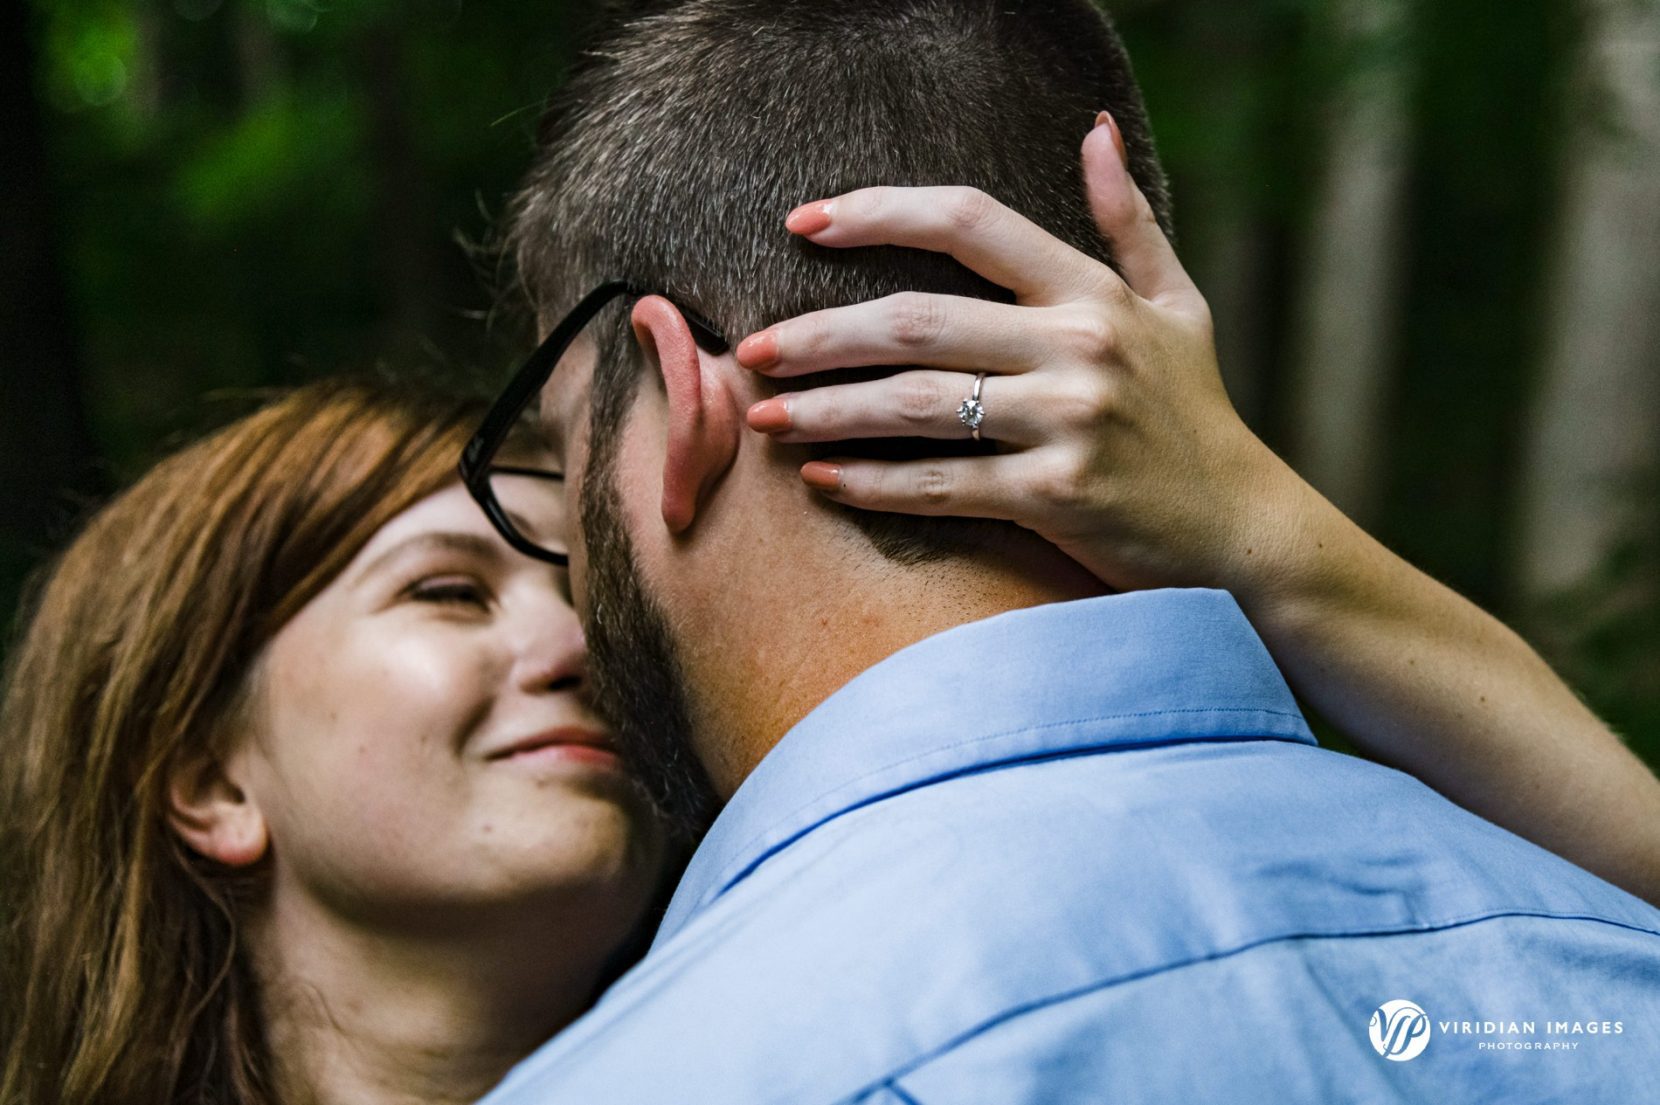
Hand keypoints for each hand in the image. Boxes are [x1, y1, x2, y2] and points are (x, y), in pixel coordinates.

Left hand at [737, 113, 1299, 596]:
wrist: (1244, 530)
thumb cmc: (1198, 418)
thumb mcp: (1179, 307)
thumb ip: (1127, 223)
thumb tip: (1096, 129)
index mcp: (1092, 293)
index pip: (971, 222)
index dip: (879, 213)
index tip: (805, 225)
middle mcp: (1079, 346)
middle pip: (918, 319)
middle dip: (821, 333)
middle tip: (754, 352)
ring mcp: (1069, 422)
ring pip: (918, 404)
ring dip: (828, 410)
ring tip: (766, 417)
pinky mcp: (1059, 496)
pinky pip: (943, 484)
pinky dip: (874, 483)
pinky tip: (821, 479)